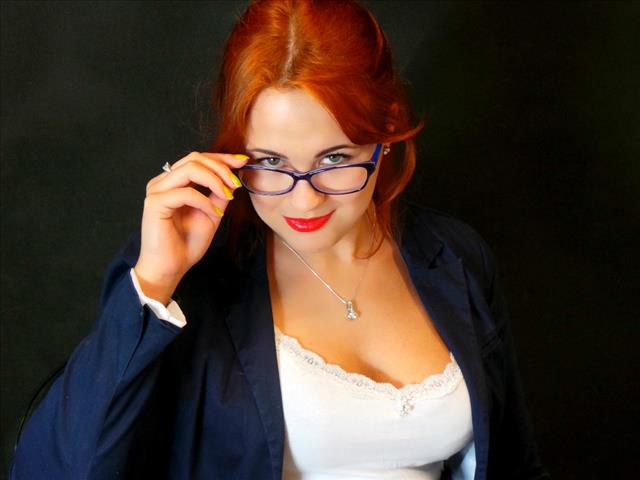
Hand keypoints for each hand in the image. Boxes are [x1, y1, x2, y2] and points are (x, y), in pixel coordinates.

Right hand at [133, 151, 248, 303]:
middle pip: (194, 158)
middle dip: (220, 167)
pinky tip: (213, 212)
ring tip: (227, 195)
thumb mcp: (211, 214)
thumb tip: (234, 177)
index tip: (242, 162)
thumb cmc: (186, 244)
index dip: (221, 158)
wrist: (170, 269)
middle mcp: (162, 182)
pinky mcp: (154, 203)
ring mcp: (156, 191)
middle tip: (236, 183)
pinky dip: (205, 200)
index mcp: (173, 183)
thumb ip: (219, 194)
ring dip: (215, 179)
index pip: (197, 159)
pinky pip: (186, 193)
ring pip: (190, 168)